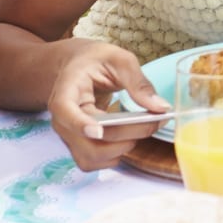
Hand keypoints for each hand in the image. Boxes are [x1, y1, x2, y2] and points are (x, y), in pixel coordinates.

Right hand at [47, 41, 169, 171]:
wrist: (78, 67)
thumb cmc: (96, 60)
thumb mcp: (120, 60)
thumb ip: (139, 82)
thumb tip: (160, 107)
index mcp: (66, 90)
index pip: (64, 110)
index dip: (79, 124)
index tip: (98, 131)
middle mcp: (62, 118)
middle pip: (88, 140)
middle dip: (125, 136)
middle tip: (153, 121)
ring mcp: (68, 135)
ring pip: (91, 157)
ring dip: (122, 148)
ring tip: (142, 129)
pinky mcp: (77, 146)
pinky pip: (93, 162)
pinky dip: (115, 156)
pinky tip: (129, 138)